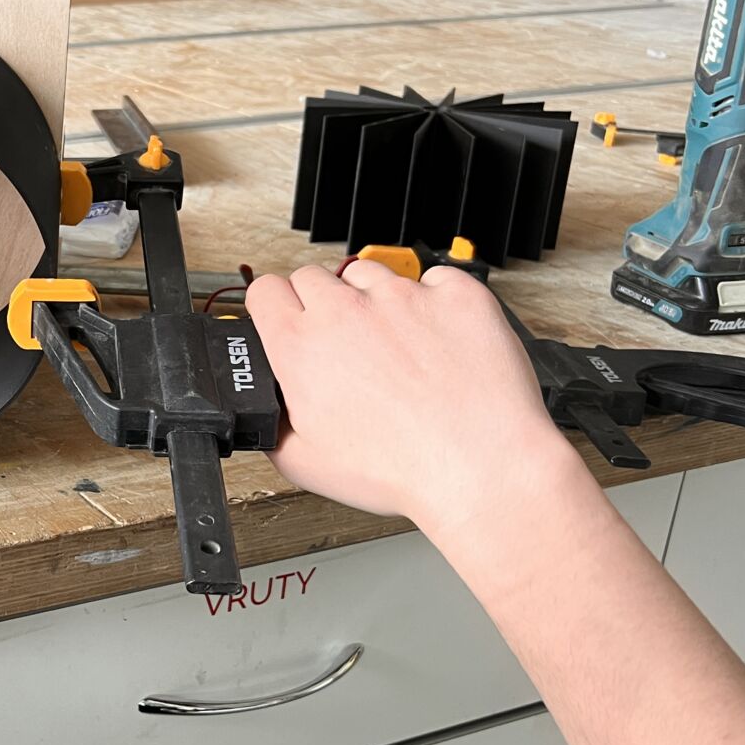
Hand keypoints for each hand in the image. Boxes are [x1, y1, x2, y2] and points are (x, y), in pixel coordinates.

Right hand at [245, 260, 579, 534]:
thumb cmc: (400, 471)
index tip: (285, 320)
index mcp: (300, 345)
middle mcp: (346, 310)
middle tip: (341, 342)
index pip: (264, 291)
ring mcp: (403, 296)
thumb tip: (269, 410)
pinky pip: (433, 279)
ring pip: (369, 273)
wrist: (479, 469)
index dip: (273, 308)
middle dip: (319, 304)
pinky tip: (435, 338)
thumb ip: (273, 424)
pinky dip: (431, 302)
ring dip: (372, 300)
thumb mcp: (303, 465)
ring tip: (393, 345)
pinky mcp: (456, 295)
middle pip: (312, 276)